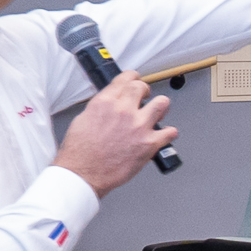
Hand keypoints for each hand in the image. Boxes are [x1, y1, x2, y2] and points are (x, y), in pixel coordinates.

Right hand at [59, 70, 175, 189]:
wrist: (83, 174)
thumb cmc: (80, 153)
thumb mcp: (83, 120)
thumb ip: (101, 108)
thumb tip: (111, 104)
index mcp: (105, 103)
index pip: (124, 79)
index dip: (132, 77)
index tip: (135, 79)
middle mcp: (123, 111)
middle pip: (142, 87)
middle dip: (144, 91)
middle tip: (144, 98)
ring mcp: (138, 126)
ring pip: (162, 104)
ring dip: (160, 108)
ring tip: (157, 113)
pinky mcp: (149, 144)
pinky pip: (170, 132)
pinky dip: (168, 134)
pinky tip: (163, 135)